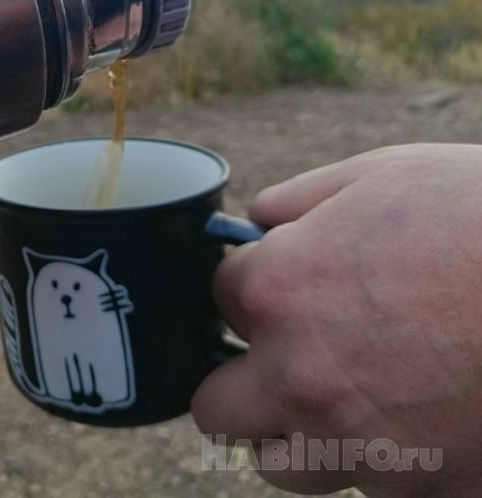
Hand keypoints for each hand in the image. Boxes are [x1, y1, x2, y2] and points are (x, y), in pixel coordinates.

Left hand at [191, 143, 481, 496]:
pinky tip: (421, 422)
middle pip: (217, 408)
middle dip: (244, 383)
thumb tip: (256, 221)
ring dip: (302, 435)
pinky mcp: (425, 492)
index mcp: (280, 293)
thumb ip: (297, 203)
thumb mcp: (380, 177)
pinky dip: (387, 464)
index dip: (255, 286)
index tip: (288, 284)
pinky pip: (373, 490)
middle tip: (287, 360)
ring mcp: (361, 447)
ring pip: (286, 465)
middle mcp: (301, 379)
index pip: (219, 298)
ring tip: (352, 399)